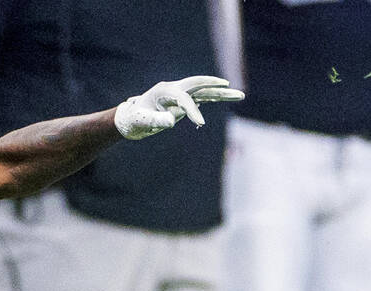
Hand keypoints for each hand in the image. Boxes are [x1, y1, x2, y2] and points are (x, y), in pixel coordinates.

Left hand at [114, 76, 243, 139]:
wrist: (130, 118)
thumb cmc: (134, 120)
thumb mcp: (142, 122)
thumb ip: (155, 121)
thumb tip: (171, 121)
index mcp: (164, 91)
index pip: (184, 98)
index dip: (192, 111)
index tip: (200, 125)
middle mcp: (174, 88)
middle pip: (199, 84)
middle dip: (215, 86)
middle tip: (230, 86)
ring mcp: (179, 94)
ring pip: (203, 91)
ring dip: (221, 92)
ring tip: (240, 95)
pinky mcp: (182, 101)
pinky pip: (201, 98)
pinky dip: (214, 97)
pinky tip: (227, 97)